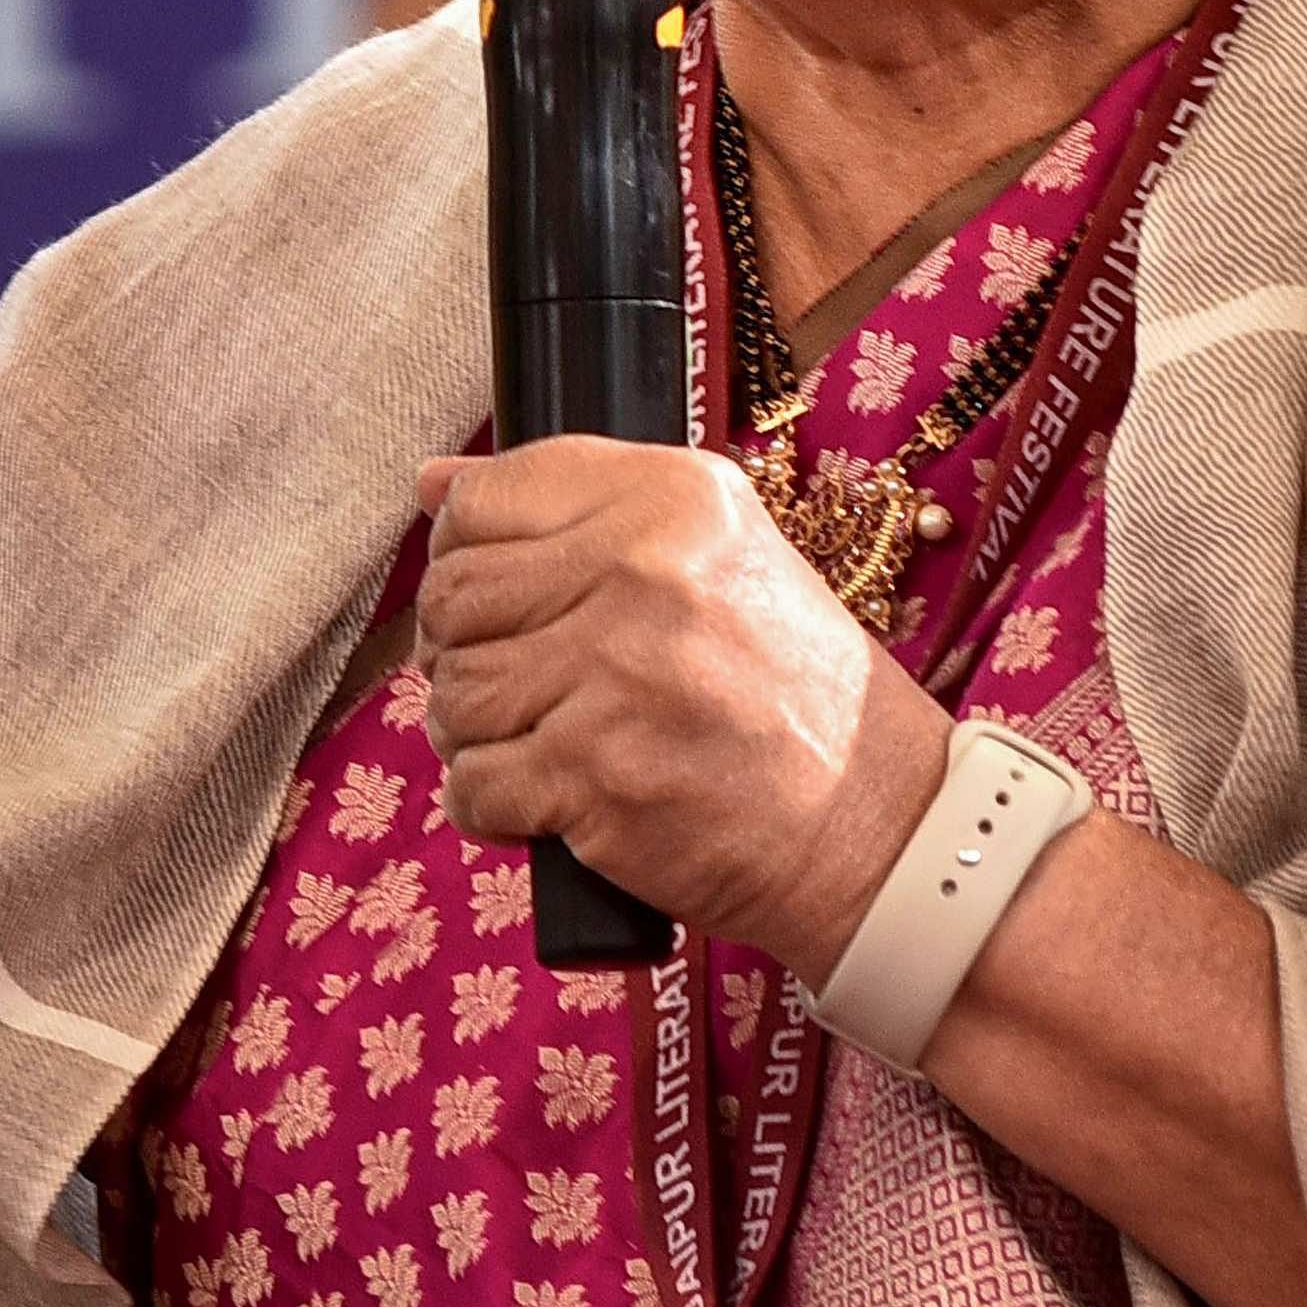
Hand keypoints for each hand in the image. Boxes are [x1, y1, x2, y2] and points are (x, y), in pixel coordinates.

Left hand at [413, 440, 952, 971]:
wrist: (874, 823)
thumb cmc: (791, 691)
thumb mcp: (713, 554)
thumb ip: (575, 507)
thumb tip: (432, 484)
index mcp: (672, 497)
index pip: (485, 500)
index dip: (466, 552)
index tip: (499, 595)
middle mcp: (641, 571)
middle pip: (453, 597)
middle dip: (462, 649)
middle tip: (521, 681)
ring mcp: (613, 675)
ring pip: (453, 695)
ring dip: (478, 733)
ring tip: (544, 741)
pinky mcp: (593, 776)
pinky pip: (472, 786)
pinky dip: (494, 807)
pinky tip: (551, 799)